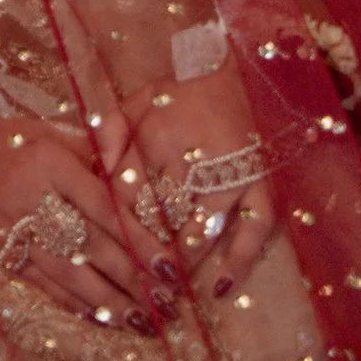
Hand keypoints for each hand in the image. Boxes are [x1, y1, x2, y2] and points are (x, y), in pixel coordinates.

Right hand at [0, 113, 165, 331]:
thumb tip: (134, 163)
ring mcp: (10, 229)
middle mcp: (30, 196)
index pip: (103, 208)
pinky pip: (41, 285)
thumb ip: (96, 146)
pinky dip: (73, 305)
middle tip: (167, 304)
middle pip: (90, 246)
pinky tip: (100, 319)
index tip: (170, 267)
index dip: (139, 240)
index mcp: (49, 162)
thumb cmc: (10, 142)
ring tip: (142, 321)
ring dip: (108, 302)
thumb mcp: (51, 132)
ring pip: (67, 273)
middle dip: (132, 279)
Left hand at [130, 62, 278, 303]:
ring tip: (167, 289)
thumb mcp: (136, 101)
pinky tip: (222, 287)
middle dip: (150, 248)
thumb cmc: (179, 94)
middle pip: (166, 213)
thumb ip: (111, 131)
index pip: (132, 189)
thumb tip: (98, 170)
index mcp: (160, 136)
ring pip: (204, 225)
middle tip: (136, 281)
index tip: (110, 246)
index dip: (120, 220)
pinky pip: (256, 228)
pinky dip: (240, 259)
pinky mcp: (262, 185)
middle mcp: (198, 158)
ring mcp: (234, 174)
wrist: (233, 71)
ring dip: (184, 258)